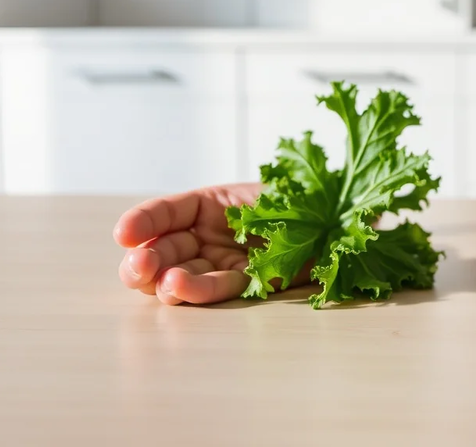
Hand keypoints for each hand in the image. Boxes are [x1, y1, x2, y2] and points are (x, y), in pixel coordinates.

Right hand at [114, 183, 296, 304]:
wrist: (351, 224)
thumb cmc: (311, 195)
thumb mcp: (274, 185)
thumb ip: (244, 196)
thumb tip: (202, 205)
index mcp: (211, 203)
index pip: (167, 211)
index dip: (143, 221)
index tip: (124, 233)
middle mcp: (211, 234)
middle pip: (164, 249)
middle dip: (145, 258)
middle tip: (141, 266)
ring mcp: (225, 262)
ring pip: (181, 275)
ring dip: (167, 281)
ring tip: (166, 283)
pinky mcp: (247, 284)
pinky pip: (219, 288)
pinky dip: (199, 291)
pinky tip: (182, 288)